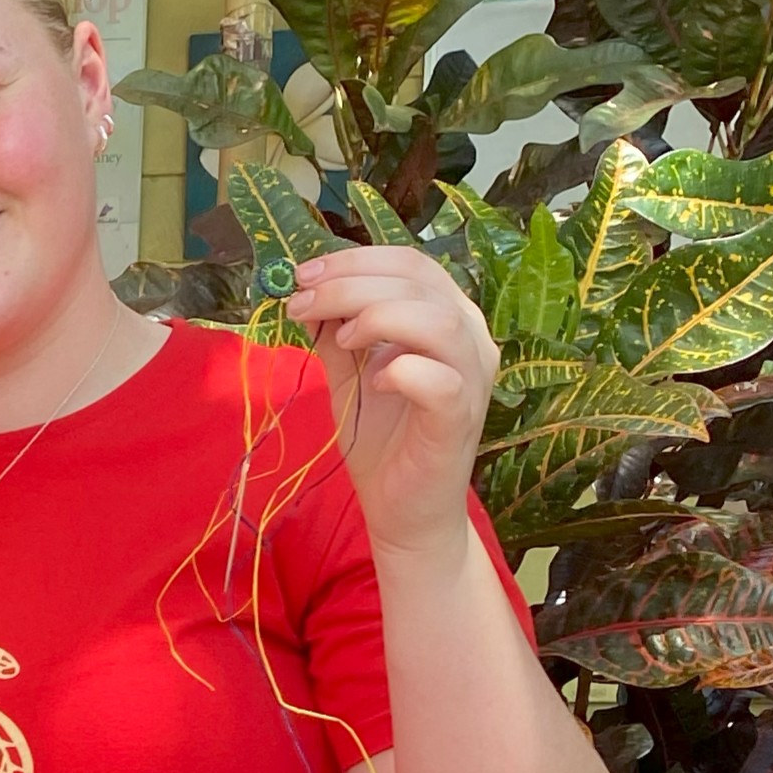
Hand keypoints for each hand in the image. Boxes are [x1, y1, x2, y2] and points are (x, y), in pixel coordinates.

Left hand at [287, 246, 500, 558]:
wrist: (403, 511)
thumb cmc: (384, 439)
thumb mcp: (350, 373)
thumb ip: (336, 333)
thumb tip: (307, 294)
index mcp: (447, 317)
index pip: (409, 263)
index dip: (353, 261)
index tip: (302, 276)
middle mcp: (469, 338)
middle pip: (417, 281)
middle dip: (348, 285)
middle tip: (301, 306)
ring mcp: (471, 377)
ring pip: (435, 320)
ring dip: (376, 317)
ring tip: (341, 341)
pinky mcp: (461, 418)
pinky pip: (440, 380)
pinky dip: (401, 371)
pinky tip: (375, 383)